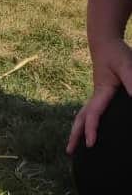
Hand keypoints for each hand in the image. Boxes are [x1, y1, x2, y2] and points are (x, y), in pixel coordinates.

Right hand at [68, 37, 131, 153]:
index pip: (93, 114)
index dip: (91, 129)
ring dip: (77, 130)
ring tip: (74, 144)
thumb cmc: (117, 54)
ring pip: (82, 115)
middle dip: (74, 135)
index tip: (90, 144)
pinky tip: (88, 127)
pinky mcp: (100, 93)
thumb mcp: (127, 66)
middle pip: (80, 118)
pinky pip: (89, 112)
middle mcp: (95, 96)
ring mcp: (96, 94)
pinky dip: (85, 122)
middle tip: (69, 152)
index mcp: (101, 92)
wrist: (105, 43)